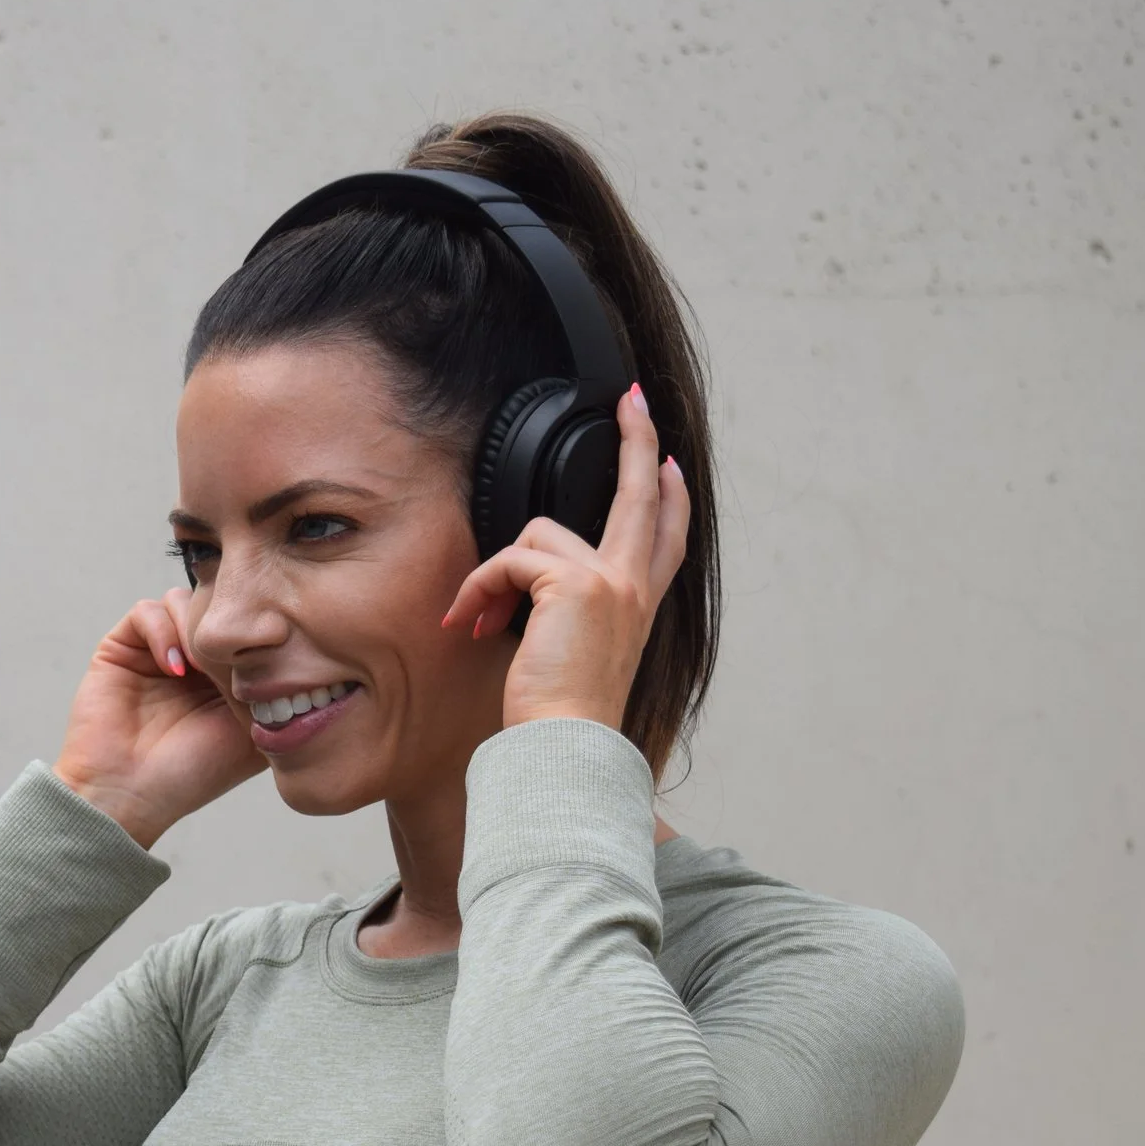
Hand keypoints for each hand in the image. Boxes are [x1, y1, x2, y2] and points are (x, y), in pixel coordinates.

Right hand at [54, 588, 263, 849]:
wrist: (129, 793)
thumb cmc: (191, 773)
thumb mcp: (254, 732)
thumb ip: (275, 691)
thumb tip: (296, 649)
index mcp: (225, 676)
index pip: (247, 626)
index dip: (258, 633)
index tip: (267, 658)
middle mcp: (191, 659)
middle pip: (219, 606)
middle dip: (229, 629)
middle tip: (234, 663)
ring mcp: (156, 650)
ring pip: (186, 601)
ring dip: (198, 630)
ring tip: (200, 670)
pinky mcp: (122, 646)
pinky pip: (148, 610)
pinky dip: (163, 631)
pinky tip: (174, 670)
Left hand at [439, 382, 690, 732]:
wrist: (566, 745)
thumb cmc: (562, 716)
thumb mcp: (575, 655)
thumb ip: (569, 614)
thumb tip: (529, 585)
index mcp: (638, 606)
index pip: (665, 536)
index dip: (671, 495)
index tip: (667, 460)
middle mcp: (632, 588)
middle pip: (642, 496)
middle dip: (638, 439)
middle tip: (631, 400)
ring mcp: (609, 582)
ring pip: (537, 534)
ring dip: (495, 573)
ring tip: (479, 618)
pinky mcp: (574, 583)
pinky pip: (509, 560)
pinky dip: (480, 589)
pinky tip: (473, 625)